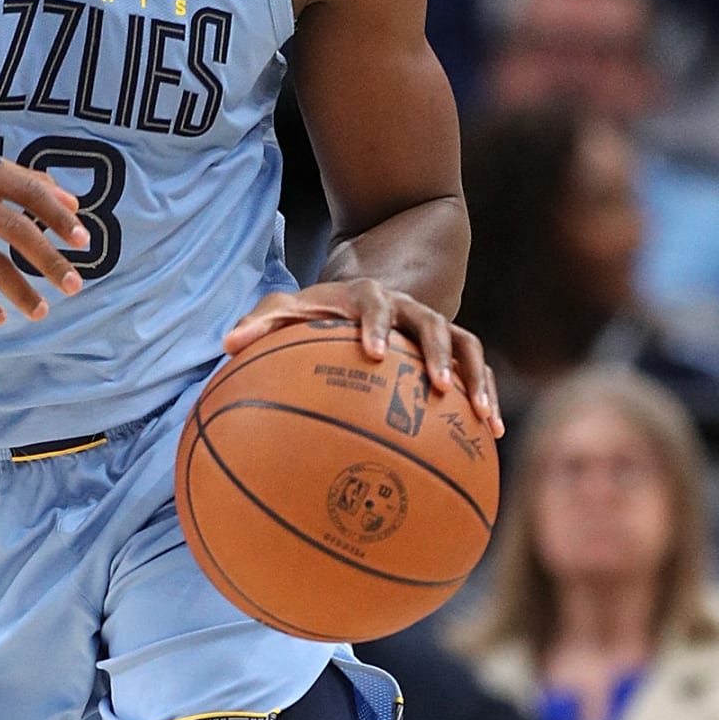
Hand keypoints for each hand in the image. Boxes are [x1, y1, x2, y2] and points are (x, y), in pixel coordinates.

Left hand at [223, 279, 502, 430]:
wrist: (374, 284)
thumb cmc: (322, 310)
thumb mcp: (291, 308)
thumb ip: (261, 323)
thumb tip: (225, 344)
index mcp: (370, 299)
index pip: (374, 306)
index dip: (375, 327)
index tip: (371, 353)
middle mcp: (410, 311)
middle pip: (434, 326)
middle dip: (438, 356)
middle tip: (439, 387)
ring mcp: (437, 329)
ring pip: (468, 348)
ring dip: (477, 381)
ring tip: (482, 417)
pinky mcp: (456, 350)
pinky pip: (479, 372)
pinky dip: (488, 397)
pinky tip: (493, 435)